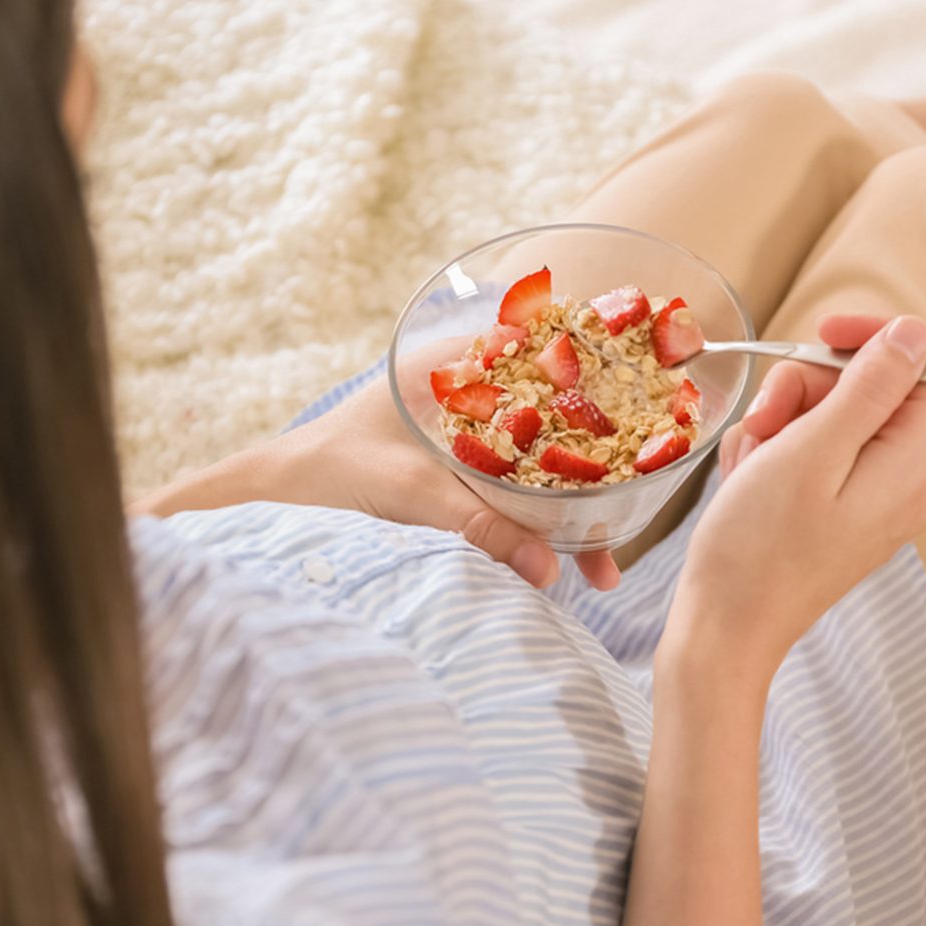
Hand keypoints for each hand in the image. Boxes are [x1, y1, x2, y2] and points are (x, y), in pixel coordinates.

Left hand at [134, 375, 621, 590]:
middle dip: (595, 470)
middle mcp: (469, 392)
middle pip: (553, 422)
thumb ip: (483, 529)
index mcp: (456, 365)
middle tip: (631, 515)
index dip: (599, 379)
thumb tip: (551, 571)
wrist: (276, 498)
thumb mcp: (413, 495)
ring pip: (538, 463)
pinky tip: (562, 562)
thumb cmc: (334, 472)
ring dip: (570, 508)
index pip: (546, 354)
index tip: (648, 410)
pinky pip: (516, 492)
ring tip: (603, 566)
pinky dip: (540, 522)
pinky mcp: (458, 471)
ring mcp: (466, 433)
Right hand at [664, 315, 925, 672]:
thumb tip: (913, 334)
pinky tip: (749, 480)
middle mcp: (908, 481)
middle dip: (811, 387)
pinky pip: (818, 454)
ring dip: (785, 421)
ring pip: (837, 417)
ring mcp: (874, 499)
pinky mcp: (842, 512)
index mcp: (914, 465)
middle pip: (875, 388)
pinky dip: (778, 453)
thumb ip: (868, 389)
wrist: (725, 628)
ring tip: (750, 461)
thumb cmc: (759, 546)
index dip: (879, 337)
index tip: (820, 335)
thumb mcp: (809, 452)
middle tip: (764, 419)